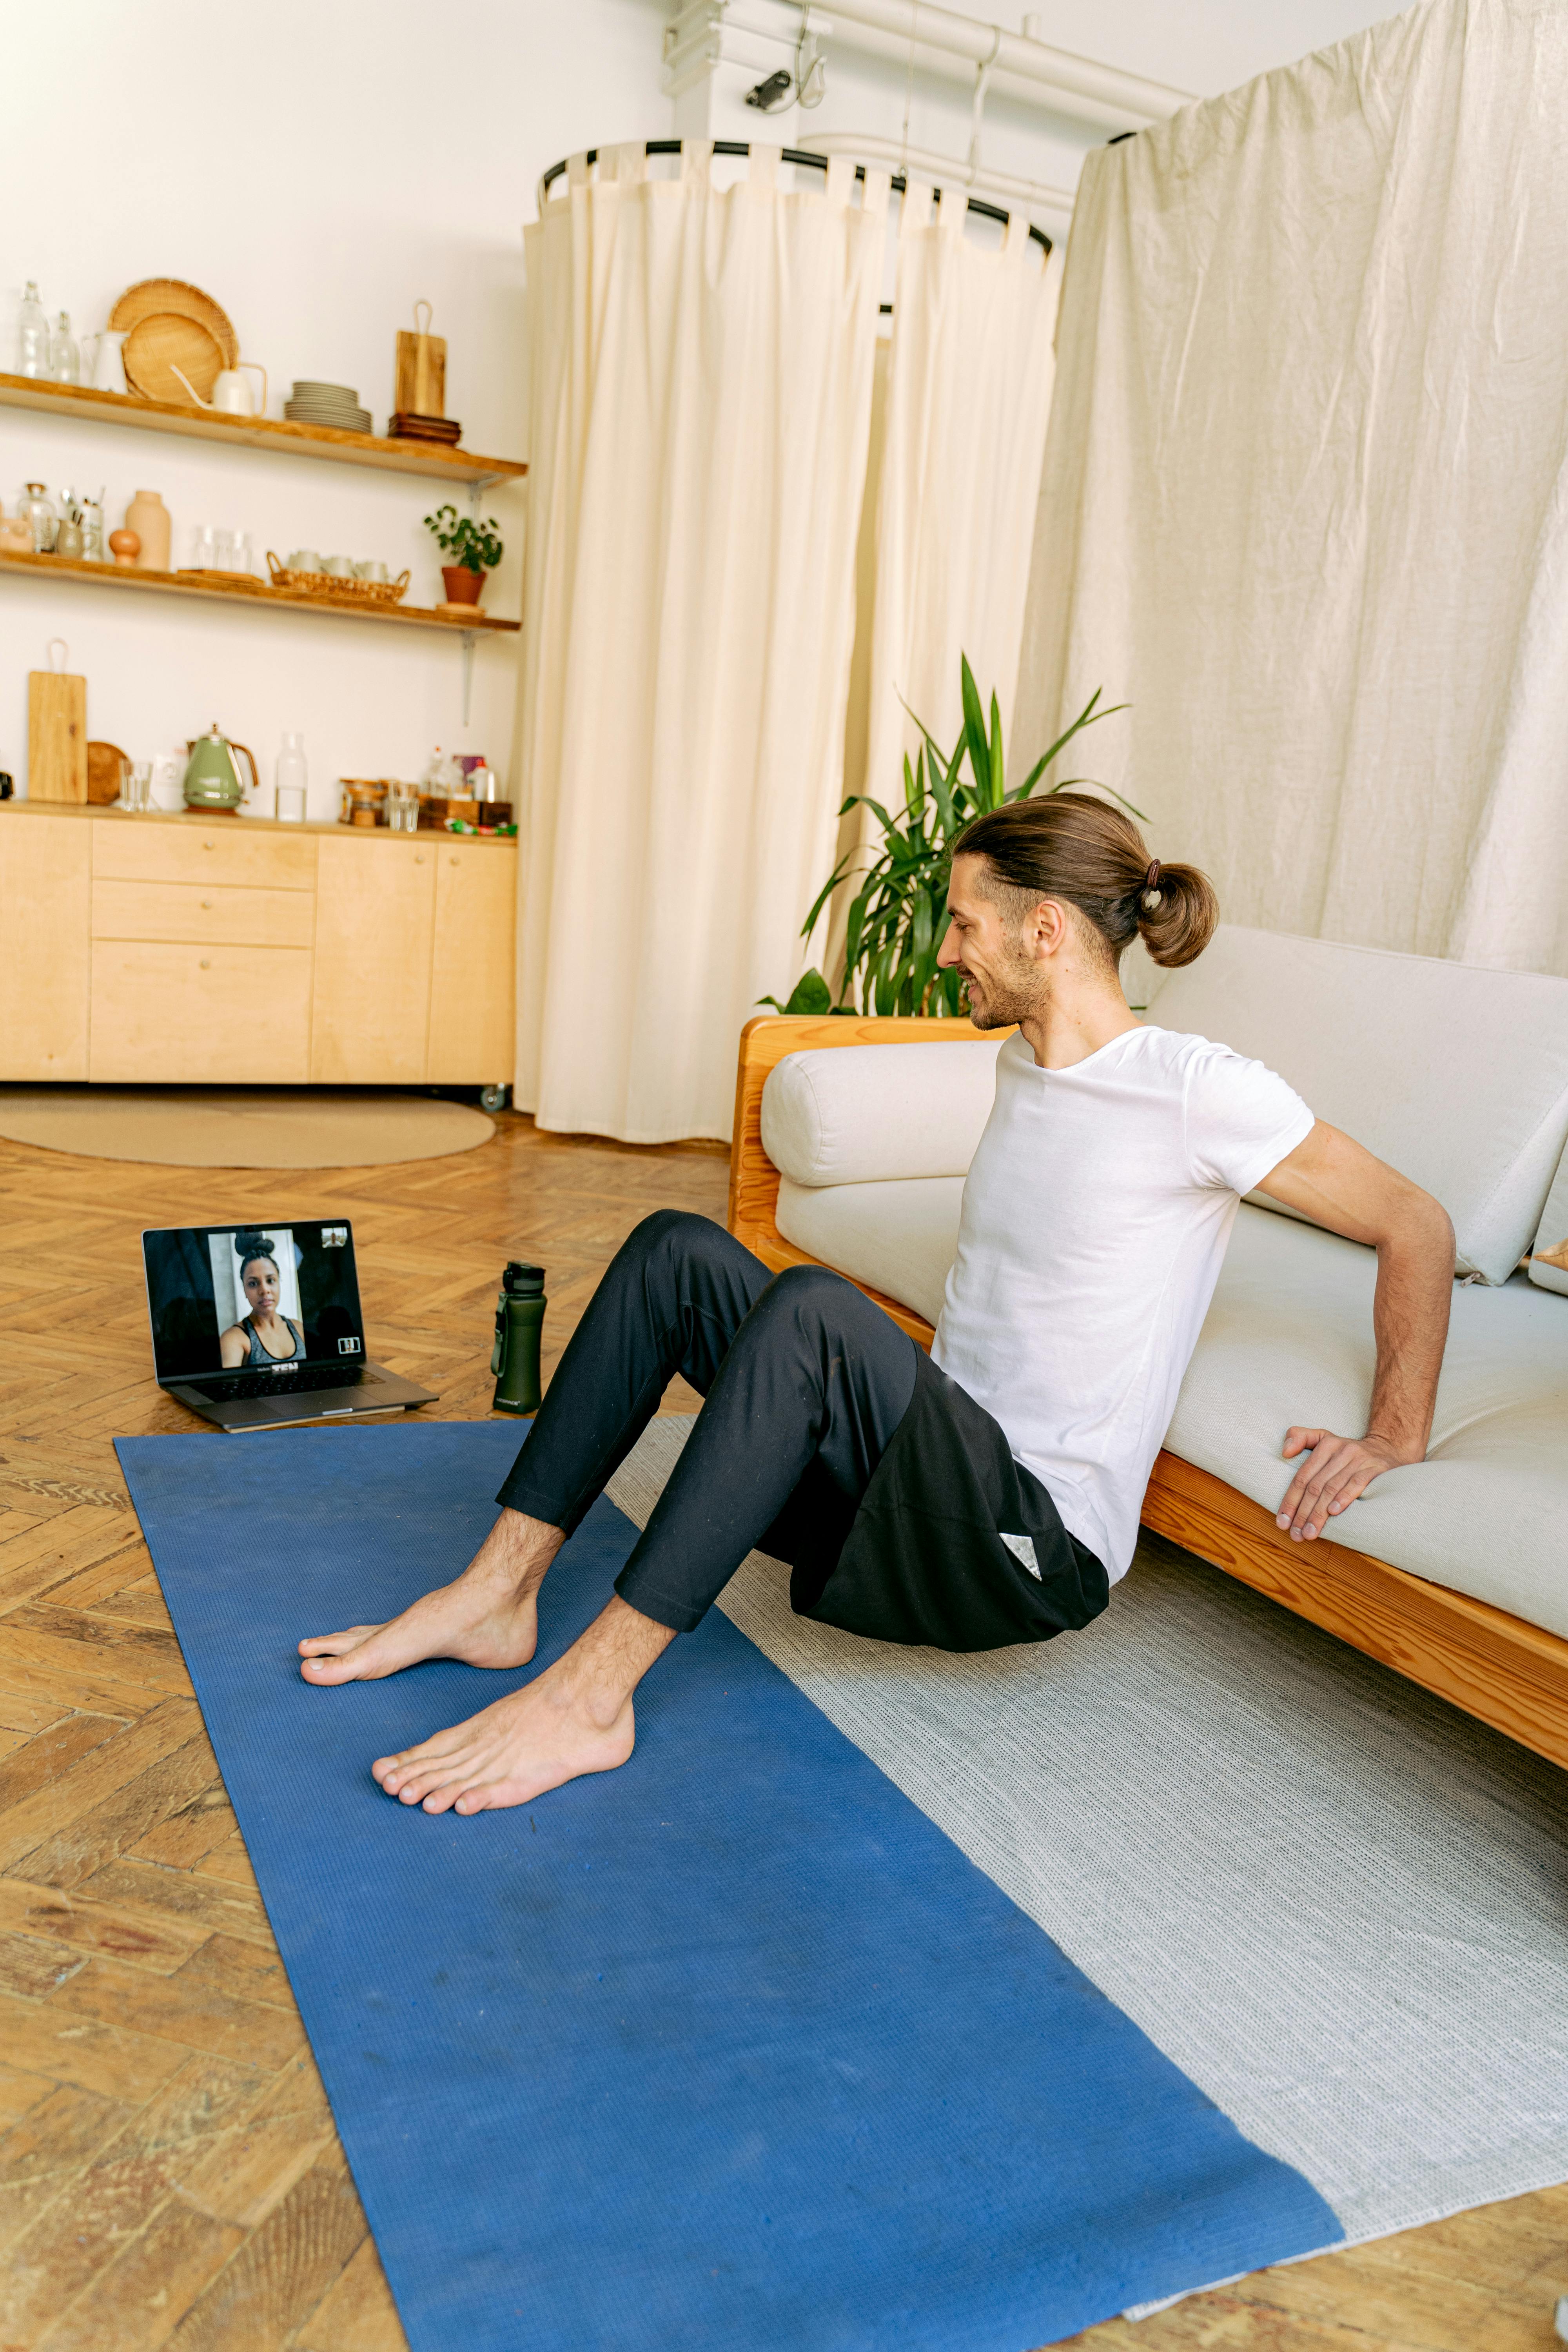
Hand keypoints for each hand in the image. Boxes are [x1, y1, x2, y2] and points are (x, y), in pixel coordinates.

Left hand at [1275, 1428, 1417, 1541]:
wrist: (1388, 1448)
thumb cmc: (1348, 1452)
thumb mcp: (1324, 1438)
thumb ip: (1301, 1437)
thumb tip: (1284, 1452)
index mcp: (1326, 1444)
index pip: (1302, 1477)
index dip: (1290, 1500)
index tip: (1282, 1522)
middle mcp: (1341, 1450)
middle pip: (1315, 1486)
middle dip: (1302, 1513)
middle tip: (1296, 1534)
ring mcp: (1359, 1460)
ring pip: (1332, 1489)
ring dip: (1319, 1514)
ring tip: (1309, 1533)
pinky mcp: (1376, 1469)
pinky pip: (1357, 1484)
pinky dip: (1344, 1498)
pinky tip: (1333, 1513)